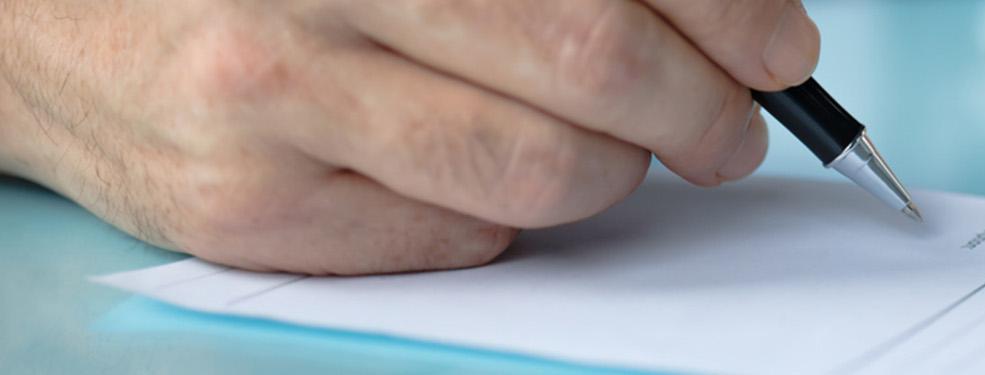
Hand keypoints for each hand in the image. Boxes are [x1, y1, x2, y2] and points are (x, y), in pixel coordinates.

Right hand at [0, 0, 819, 274]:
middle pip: (594, 71)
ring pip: (541, 178)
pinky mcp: (248, 213)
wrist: (42, 15)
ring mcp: (276, 109)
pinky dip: (506, 220)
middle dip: (704, 110)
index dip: (726, 16)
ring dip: (616, 175)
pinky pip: (455, 243)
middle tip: (730, 126)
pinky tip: (482, 178)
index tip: (778, 45)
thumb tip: (716, 13)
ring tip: (615, 153)